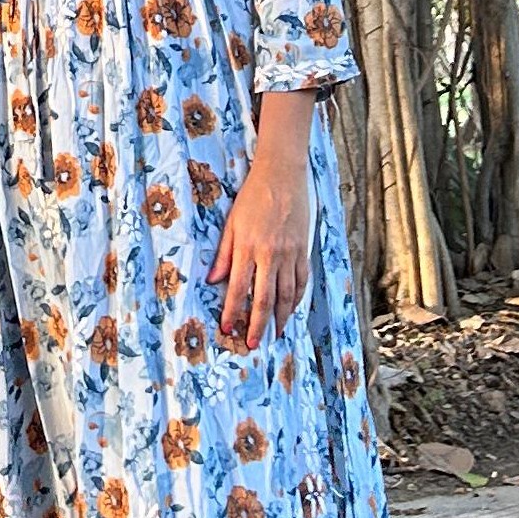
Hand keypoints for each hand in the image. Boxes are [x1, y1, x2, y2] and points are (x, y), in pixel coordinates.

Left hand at [210, 97, 313, 351]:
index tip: (228, 329)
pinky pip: (302, 281)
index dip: (233, 312)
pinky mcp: (304, 249)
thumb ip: (223, 253)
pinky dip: (297, 299)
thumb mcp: (231, 222)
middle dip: (258, 324)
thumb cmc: (252, 196)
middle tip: (252, 343)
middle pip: (265, 299)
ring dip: (280, 318)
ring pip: (287, 294)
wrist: (282, 174)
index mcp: (247, 247)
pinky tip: (291, 310)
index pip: (238, 288)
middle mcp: (270, 254)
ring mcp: (290, 253)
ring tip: (275, 334)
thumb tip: (213, 280)